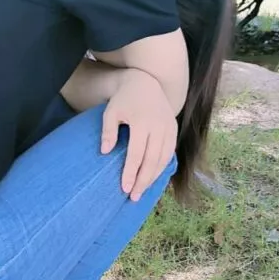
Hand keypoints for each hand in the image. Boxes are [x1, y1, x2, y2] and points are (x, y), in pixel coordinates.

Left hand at [101, 68, 177, 201]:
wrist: (145, 82)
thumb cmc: (123, 100)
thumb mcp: (111, 112)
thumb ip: (108, 131)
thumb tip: (104, 153)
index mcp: (142, 122)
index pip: (136, 154)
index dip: (131, 173)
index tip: (125, 188)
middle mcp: (159, 127)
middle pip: (152, 160)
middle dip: (143, 181)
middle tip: (134, 197)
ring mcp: (169, 128)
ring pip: (164, 159)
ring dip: (153, 177)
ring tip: (142, 191)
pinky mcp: (174, 129)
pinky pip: (169, 153)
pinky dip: (162, 167)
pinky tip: (153, 177)